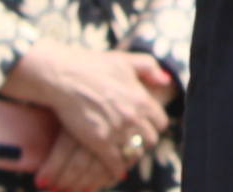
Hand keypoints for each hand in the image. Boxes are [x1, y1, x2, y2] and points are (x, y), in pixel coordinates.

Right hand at [0, 46, 170, 188]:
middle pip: (149, 139)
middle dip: (144, 142)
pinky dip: (116, 168)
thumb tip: (165, 81)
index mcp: (143, 99)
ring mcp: (117, 131)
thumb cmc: (95, 66)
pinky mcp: (98, 142)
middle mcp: (134, 117)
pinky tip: (115, 171)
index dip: (154, 127)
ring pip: (133, 152)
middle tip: (135, 144)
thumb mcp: (128, 61)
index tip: (147, 129)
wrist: (67, 76)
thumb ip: (150, 69)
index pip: (160, 122)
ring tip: (125, 156)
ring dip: (130, 155)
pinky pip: (114, 162)